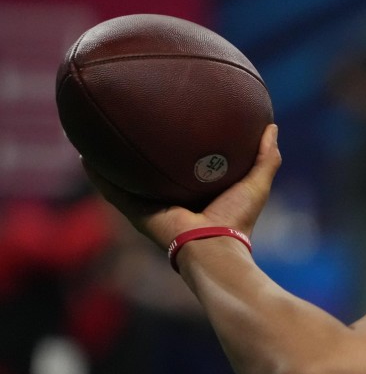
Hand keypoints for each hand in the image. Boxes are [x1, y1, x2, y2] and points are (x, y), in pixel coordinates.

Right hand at [84, 124, 281, 250]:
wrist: (214, 247)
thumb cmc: (238, 218)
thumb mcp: (257, 182)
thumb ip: (266, 157)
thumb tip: (272, 126)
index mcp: (198, 195)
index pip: (186, 169)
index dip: (181, 150)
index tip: (176, 126)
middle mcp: (173, 201)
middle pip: (154, 173)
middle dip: (144, 154)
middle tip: (135, 126)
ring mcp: (153, 207)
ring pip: (128, 180)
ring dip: (114, 162)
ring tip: (100, 137)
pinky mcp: (137, 214)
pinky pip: (113, 192)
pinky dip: (99, 177)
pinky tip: (86, 157)